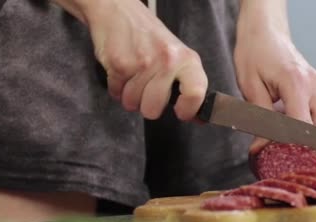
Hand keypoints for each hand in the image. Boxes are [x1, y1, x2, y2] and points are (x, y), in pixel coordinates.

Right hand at [54, 0, 207, 120]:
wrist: (118, 10)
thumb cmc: (150, 37)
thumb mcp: (178, 56)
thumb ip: (189, 85)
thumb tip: (200, 117)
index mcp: (187, 60)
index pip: (196, 94)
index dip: (188, 110)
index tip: (180, 112)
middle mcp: (168, 61)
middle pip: (153, 109)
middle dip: (146, 105)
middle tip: (147, 89)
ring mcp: (144, 63)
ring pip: (133, 103)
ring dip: (129, 96)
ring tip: (133, 77)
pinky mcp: (120, 64)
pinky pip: (116, 93)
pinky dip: (116, 88)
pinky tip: (121, 71)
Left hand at [234, 0, 315, 163]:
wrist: (266, 32)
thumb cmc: (254, 55)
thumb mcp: (250, 87)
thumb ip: (259, 119)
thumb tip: (263, 149)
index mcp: (297, 84)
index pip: (302, 129)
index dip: (291, 151)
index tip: (277, 164)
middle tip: (303, 175)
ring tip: (306, 167)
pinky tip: (308, 149)